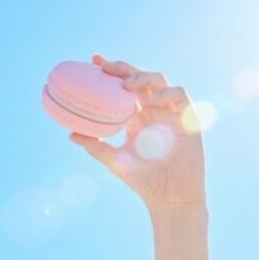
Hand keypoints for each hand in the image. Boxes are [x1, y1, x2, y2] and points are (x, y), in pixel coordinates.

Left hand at [68, 53, 207, 211]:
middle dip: (124, 68)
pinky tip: (153, 101)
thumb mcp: (115, 161)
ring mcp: (170, 114)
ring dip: (144, 77)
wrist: (169, 198)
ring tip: (127, 84)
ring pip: (160, 82)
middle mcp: (152, 111)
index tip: (93, 61)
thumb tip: (70, 133)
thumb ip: (96, 146)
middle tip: (106, 65)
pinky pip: (180, 97)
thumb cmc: (143, 181)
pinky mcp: (188, 120)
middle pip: (140, 79)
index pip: (123, 87)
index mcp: (135, 117)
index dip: (111, 71)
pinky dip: (168, 94)